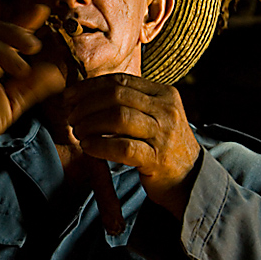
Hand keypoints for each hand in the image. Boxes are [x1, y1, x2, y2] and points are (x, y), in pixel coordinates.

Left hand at [65, 73, 200, 218]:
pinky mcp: (158, 159)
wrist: (191, 180)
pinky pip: (122, 147)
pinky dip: (100, 146)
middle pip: (116, 95)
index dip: (90, 86)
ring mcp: (164, 134)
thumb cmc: (163, 146)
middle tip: (71, 117)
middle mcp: (166, 110)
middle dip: (86, 105)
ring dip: (90, 124)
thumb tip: (86, 95)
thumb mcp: (155, 116)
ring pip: (118, 117)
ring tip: (78, 133)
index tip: (69, 96)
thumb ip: (130, 102)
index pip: (121, 80)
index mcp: (164, 94)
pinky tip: (88, 148)